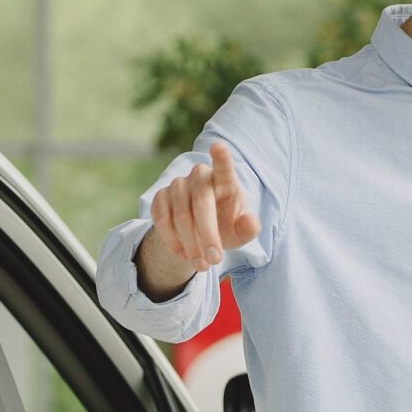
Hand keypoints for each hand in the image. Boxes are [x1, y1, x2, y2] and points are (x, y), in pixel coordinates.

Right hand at [137, 142, 260, 301]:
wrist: (199, 235)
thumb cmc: (227, 227)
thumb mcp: (241, 232)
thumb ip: (248, 228)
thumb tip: (251, 223)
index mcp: (225, 180)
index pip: (224, 166)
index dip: (221, 157)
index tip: (218, 146)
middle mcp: (200, 176)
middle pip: (201, 203)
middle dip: (207, 235)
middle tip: (215, 260)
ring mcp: (178, 185)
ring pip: (180, 215)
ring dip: (190, 244)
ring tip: (202, 265)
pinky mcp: (160, 197)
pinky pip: (162, 219)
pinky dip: (172, 241)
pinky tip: (183, 255)